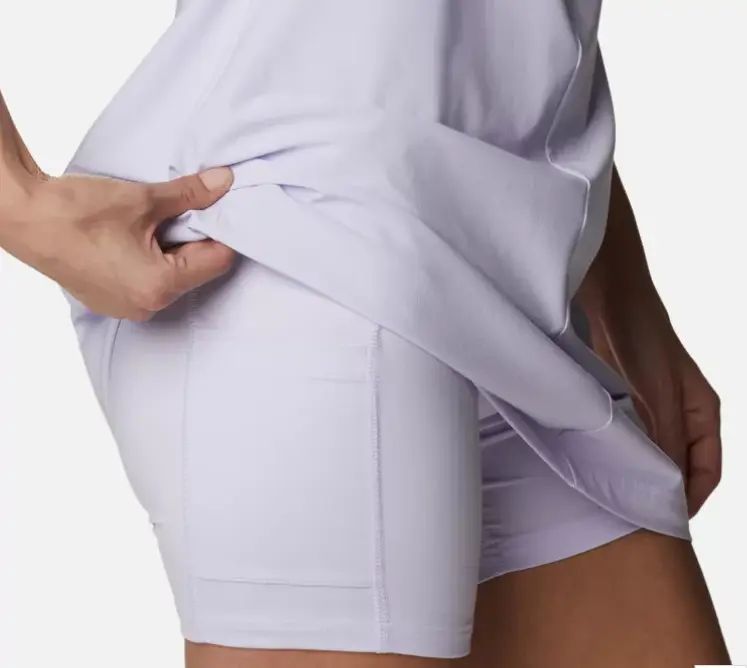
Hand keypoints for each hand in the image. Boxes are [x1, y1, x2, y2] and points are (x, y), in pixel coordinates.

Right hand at [0, 167, 235, 320]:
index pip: (217, 262)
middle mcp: (147, 307)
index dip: (222, 233)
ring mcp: (126, 309)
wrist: (24, 217)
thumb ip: (191, 194)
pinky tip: (137, 239)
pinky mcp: (111, 302)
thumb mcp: (144, 199)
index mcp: (160, 286)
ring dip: (173, 252)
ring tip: (154, 224)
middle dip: (196, 242)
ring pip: (173, 279)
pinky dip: (152, 262)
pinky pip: (148, 284)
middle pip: (197, 273)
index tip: (217, 210)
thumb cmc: (78, 212)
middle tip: (183, 213)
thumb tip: (224, 182)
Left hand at [577, 277, 720, 517]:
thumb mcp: (658, 397)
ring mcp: (653, 405)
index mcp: (703, 414)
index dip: (690, 499)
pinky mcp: (626, 397)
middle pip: (680, 465)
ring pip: (652, 452)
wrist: (612, 297)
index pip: (707, 471)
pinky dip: (621, 452)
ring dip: (639, 472)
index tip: (665, 523)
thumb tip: (665, 487)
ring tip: (616, 497)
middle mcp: (682, 413)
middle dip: (662, 491)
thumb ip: (664, 441)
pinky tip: (602, 465)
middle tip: (636, 517)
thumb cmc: (643, 341)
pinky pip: (630, 436)